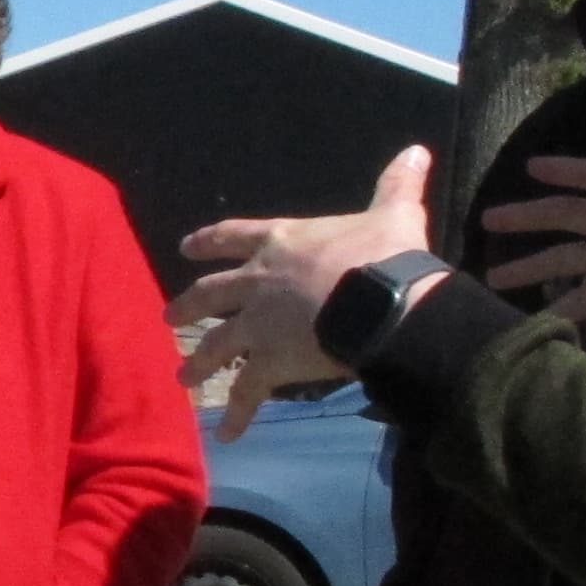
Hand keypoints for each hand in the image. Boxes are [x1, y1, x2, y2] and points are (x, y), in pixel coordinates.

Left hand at [169, 143, 438, 439]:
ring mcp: (258, 324)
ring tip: (183, 379)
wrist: (381, 301)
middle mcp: (258, 282)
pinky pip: (248, 391)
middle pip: (210, 295)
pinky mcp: (270, 362)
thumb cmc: (385, 253)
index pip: (233, 237)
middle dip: (188, 307)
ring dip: (199, 364)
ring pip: (217, 346)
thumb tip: (416, 150)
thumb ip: (396, 184)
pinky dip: (237, 414)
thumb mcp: (392, 212)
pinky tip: (227, 435)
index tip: (185, 248)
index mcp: (281, 242)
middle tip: (169, 319)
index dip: (209, 241)